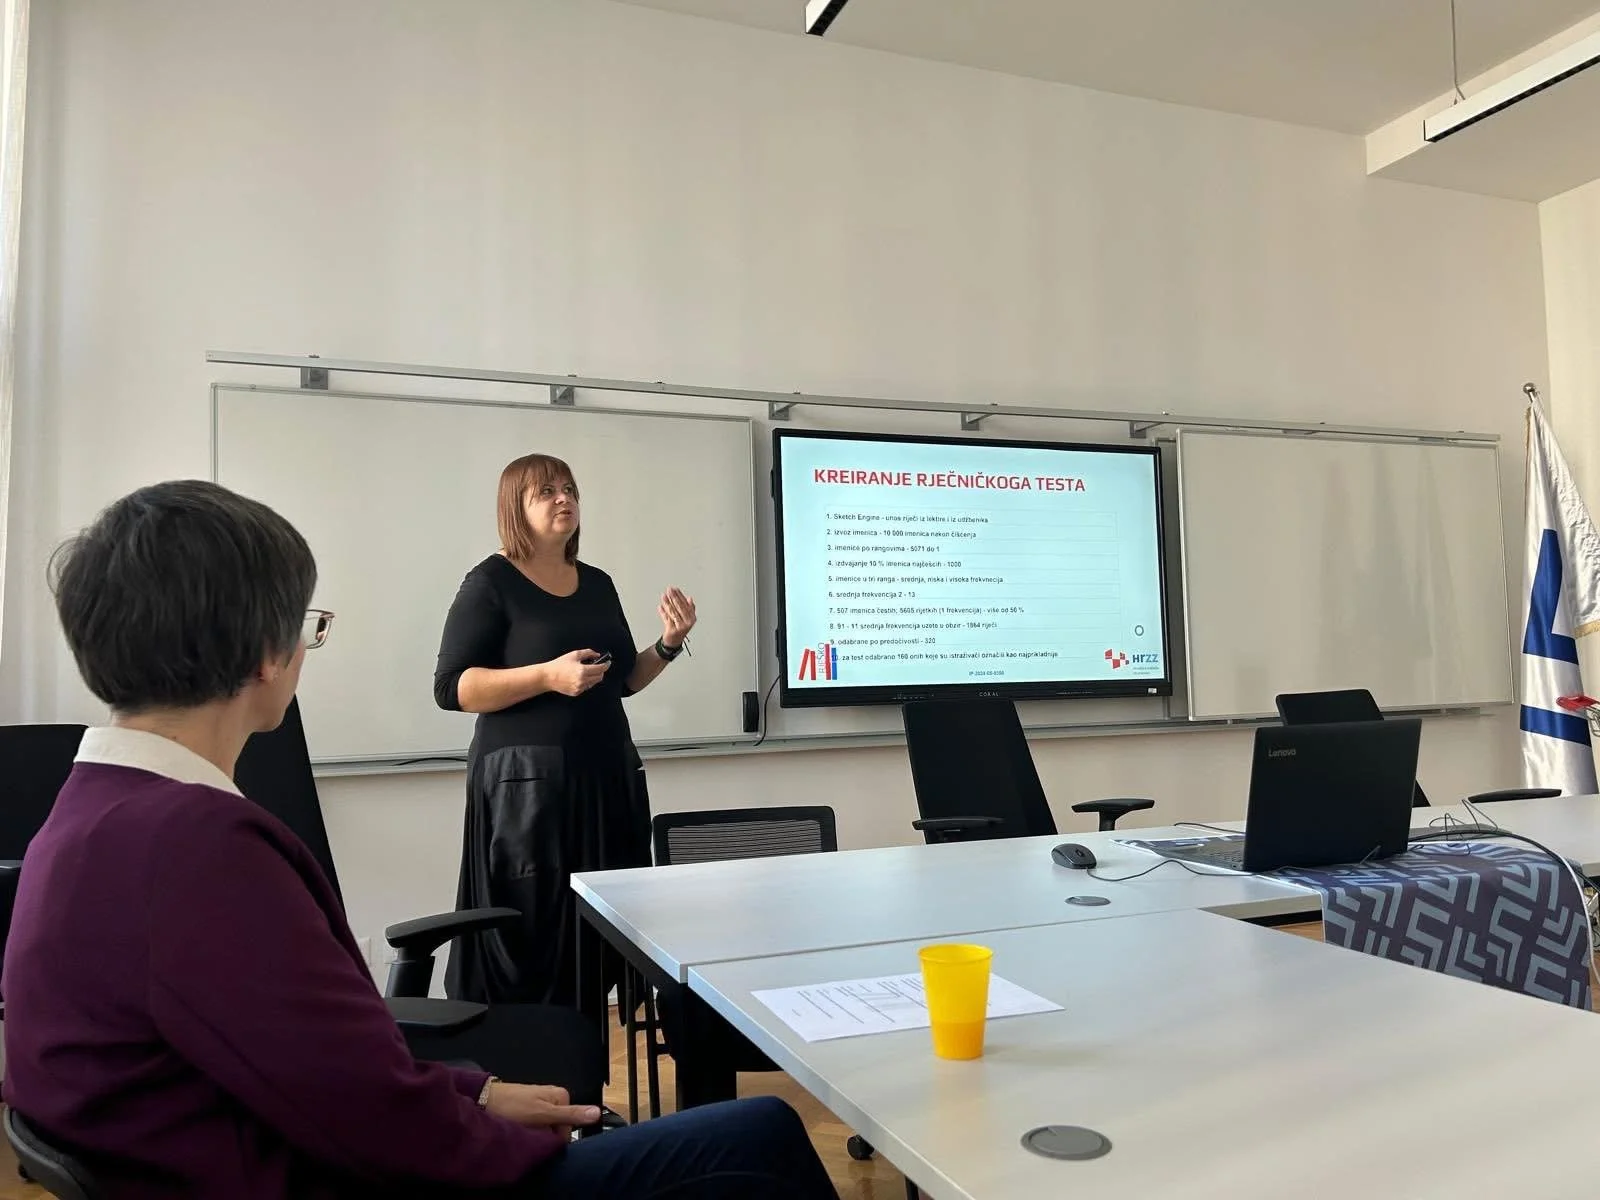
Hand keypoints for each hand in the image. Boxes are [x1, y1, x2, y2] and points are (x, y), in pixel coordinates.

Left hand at [483, 1082, 599, 1139]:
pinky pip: (535, 1123)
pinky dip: (527, 1127)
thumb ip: (570, 1114)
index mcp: (562, 1095)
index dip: (555, 1138)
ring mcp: (540, 1101)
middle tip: (529, 1131)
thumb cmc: (513, 1106)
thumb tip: (596, 1112)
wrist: (484, 1100)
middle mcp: (553, 1096)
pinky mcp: (529, 1107)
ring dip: (535, 1131)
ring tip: (521, 1128)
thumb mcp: (543, 1114)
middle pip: (557, 1126)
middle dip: (544, 1133)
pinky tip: (518, 1126)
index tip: (541, 1137)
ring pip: (545, 1126)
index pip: (568, 1128)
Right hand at [546, 649, 608, 696]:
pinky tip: (579, 677)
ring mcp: (580, 688)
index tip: (608, 662)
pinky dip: (586, 682)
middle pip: (600, 677)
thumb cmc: (559, 665)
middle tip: (597, 666)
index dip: (606, 665)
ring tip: (586, 671)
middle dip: (600, 671)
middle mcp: (582, 681)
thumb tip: (596, 655)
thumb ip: (588, 653)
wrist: (548, 676)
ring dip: (593, 677)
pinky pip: (586, 687)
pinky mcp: (576, 692)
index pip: (601, 669)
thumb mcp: (574, 655)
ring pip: (594, 683)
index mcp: (582, 671)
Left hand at [659, 587, 696, 648]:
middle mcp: (688, 622)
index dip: (680, 595)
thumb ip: (689, 608)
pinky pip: (667, 619)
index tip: (675, 589)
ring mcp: (680, 627)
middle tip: (669, 590)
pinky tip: (660, 607)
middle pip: (680, 607)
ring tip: (664, 596)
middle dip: (674, 597)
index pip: (686, 604)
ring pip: (673, 612)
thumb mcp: (687, 617)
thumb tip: (689, 598)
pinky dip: (663, 613)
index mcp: (692, 617)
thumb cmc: (680, 627)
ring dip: (668, 603)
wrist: (675, 641)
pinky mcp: (673, 630)